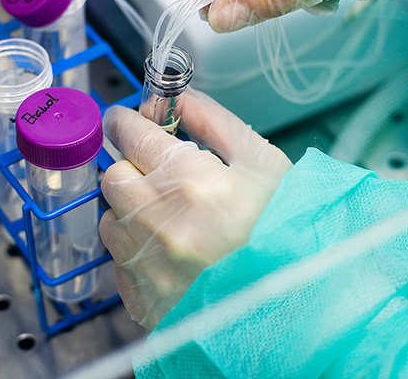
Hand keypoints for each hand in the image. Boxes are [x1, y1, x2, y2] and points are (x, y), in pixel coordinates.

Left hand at [99, 89, 291, 329]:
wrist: (297, 308)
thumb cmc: (286, 232)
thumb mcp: (264, 165)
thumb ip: (215, 123)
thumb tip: (178, 99)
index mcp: (189, 181)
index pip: (131, 135)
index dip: (127, 122)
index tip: (128, 121)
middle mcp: (157, 221)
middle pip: (114, 175)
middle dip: (133, 167)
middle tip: (162, 175)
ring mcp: (146, 264)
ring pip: (110, 218)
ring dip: (132, 211)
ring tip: (174, 220)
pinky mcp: (141, 300)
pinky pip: (118, 262)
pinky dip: (138, 252)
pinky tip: (174, 256)